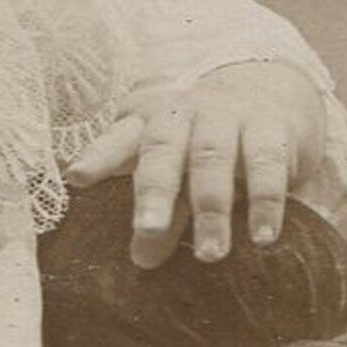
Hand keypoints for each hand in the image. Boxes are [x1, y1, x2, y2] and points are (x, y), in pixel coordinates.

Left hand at [64, 60, 325, 268]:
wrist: (268, 86)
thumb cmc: (204, 136)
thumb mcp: (177, 165)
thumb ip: (160, 210)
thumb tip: (141, 260)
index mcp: (148, 121)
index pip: (117, 139)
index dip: (97, 157)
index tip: (77, 177)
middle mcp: (182, 113)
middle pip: (162, 148)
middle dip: (154, 190)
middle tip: (146, 229)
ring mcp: (225, 115)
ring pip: (211, 157)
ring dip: (210, 206)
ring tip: (209, 253)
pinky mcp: (270, 126)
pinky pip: (265, 162)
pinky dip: (265, 200)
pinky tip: (263, 236)